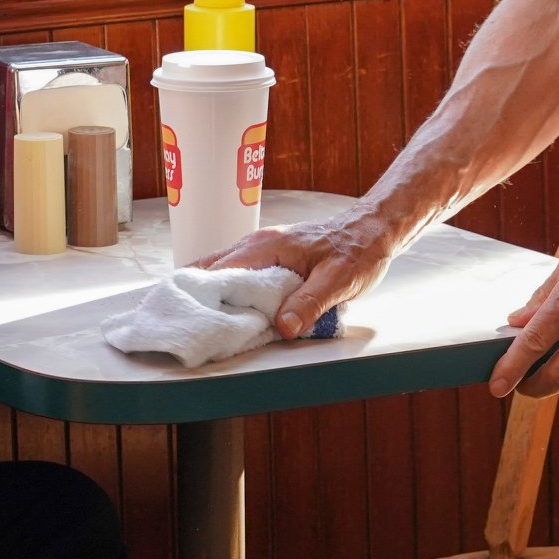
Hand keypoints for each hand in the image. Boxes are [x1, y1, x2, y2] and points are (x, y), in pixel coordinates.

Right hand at [203, 209, 400, 337]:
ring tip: (201, 321)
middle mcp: (257, 244)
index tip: (190, 319)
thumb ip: (309, 303)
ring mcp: (260, 249)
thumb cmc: (358, 251)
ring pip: (221, 270)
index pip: (220, 271)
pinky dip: (227, 291)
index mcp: (267, 246)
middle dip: (197, 296)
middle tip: (188, 324)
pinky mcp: (268, 257)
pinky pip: (237, 273)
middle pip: (211, 269)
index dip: (202, 296)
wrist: (371, 230)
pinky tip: (227, 310)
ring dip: (211, 294)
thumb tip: (284, 327)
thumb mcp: (339, 281)